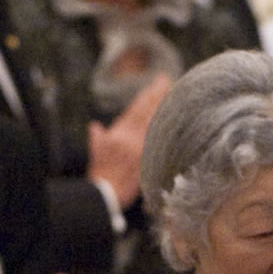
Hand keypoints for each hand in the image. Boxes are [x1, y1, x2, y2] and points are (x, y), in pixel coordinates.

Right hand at [87, 74, 168, 208]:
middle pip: (147, 111)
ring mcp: (140, 148)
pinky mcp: (148, 159)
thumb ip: (97, 138)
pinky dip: (167, 129)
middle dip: (158, 94)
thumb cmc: (100, 174)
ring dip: (165, 107)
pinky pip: (160, 141)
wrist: (106, 193)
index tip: (155, 84)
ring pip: (155, 122)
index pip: (135, 109)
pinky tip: (176, 120)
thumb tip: (95, 127)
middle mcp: (130, 137)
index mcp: (118, 133)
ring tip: (175, 93)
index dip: (146, 96)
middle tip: (168, 80)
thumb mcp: (96, 153)